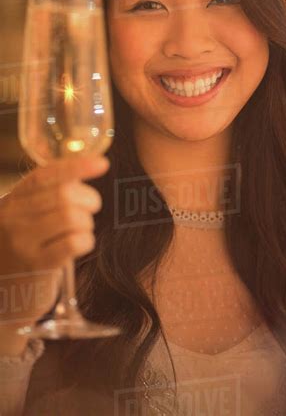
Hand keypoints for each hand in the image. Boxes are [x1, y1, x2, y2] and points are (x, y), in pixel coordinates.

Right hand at [0, 155, 108, 332]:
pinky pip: (74, 242)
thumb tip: (87, 168)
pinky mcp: (36, 266)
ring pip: (72, 217)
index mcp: (12, 200)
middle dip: (89, 199)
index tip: (102, 164)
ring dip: (87, 223)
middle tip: (92, 207)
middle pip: (64, 194)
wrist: (3, 294)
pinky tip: (79, 245)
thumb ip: (48, 194)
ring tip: (81, 230)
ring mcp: (22, 243)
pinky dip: (86, 240)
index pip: (45, 175)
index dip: (76, 166)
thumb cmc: (23, 249)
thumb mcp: (25, 216)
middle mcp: (12, 218)